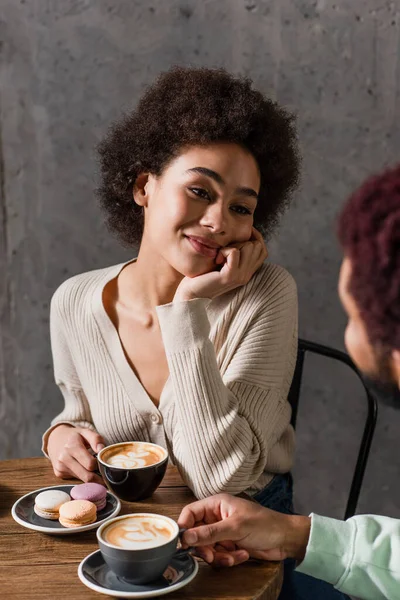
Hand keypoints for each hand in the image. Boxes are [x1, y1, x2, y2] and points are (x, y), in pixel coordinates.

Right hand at [47, 424, 104, 483]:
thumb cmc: (74, 436)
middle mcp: (64, 458)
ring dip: (90, 476)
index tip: (104, 463)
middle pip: (87, 476)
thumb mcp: (85, 432)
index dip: (100, 465)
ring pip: (82, 479)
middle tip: (104, 473)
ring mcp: (60, 467)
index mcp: (72, 446)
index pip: (90, 464)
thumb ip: (96, 439)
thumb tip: (102, 450)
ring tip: (94, 468)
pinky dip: (82, 475)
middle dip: (98, 476)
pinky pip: (75, 479)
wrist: (55, 439)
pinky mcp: (59, 473)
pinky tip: (82, 468)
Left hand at [174, 228, 267, 301]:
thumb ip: (236, 251)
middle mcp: (247, 275)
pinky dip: (225, 250)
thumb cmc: (205, 273)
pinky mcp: (230, 276)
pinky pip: (235, 252)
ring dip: (233, 245)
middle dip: (240, 241)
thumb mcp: (224, 261)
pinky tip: (217, 258)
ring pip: (248, 246)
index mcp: (248, 271)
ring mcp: (240, 276)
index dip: (254, 237)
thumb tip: (243, 230)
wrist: (192, 292)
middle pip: (256, 245)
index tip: (240, 235)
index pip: (263, 249)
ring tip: (221, 255)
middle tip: (224, 250)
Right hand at [178, 494, 310, 566]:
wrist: (285, 539)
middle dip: (204, 547)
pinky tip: (242, 555)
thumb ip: (209, 533)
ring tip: (234, 555)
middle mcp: (217, 517)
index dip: (184, 527)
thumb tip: (186, 537)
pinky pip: (218, 555)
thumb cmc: (264, 524)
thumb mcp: (235, 527)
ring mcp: (223, 532)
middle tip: (211, 555)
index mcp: (216, 504)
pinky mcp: (229, 545)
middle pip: (196, 534)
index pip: (190, 513)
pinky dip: (228, 558)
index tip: (184, 543)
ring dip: (219, 555)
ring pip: (207, 548)